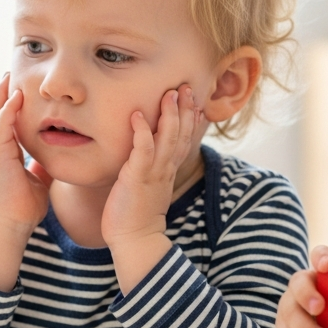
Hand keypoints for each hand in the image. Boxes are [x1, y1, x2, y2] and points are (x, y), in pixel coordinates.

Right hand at [0, 74, 52, 237]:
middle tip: (9, 75)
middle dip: (1, 95)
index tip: (18, 90)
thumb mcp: (37, 183)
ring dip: (0, 97)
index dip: (10, 107)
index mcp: (5, 156)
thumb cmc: (22, 209)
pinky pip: (0, 130)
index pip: (6, 124)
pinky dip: (6, 112)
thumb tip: (50, 162)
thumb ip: (40, 170)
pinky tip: (14, 98)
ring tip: (7, 78)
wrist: (10, 227)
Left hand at [101, 86, 199, 251]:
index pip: (184, 140)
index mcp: (168, 170)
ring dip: (170, 115)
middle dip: (185, 109)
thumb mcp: (148, 186)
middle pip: (181, 134)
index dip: (190, 119)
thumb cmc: (135, 213)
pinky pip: (143, 151)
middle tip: (184, 86)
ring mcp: (153, 173)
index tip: (193, 99)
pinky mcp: (137, 178)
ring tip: (169, 93)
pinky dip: (142, 131)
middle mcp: (165, 169)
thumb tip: (145, 153)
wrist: (134, 240)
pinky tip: (138, 115)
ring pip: (168, 139)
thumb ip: (149, 168)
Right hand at [275, 244, 327, 327]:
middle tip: (320, 308)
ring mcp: (291, 306)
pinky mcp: (285, 327)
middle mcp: (304, 286)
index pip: (319, 256)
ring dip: (305, 326)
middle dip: (307, 294)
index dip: (322, 258)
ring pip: (288, 312)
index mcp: (326, 274)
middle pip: (297, 283)